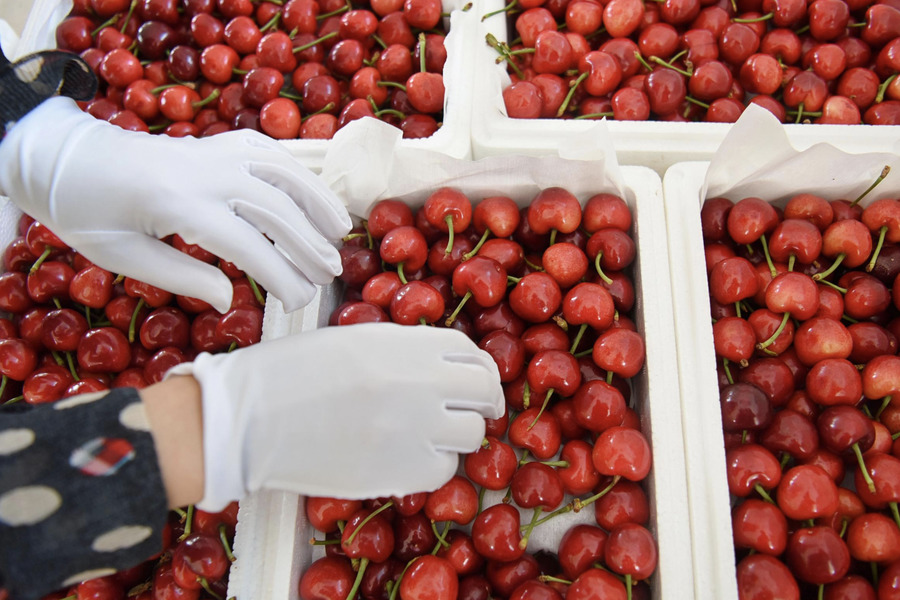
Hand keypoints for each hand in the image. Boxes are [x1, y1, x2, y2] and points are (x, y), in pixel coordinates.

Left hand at [0, 96, 351, 312]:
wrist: (70, 157)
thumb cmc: (91, 214)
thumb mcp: (123, 257)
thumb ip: (180, 278)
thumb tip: (231, 298)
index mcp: (179, 204)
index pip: (248, 246)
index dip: (282, 276)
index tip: (300, 302)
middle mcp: (206, 172)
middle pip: (276, 210)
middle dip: (309, 246)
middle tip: (329, 276)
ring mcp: (216, 151)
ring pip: (283, 174)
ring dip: (317, 203)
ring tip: (341, 233)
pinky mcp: (220, 141)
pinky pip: (271, 153)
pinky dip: (300, 174)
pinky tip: (315, 197)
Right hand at [165, 322, 504, 510]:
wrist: (247, 419)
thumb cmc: (288, 373)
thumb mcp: (352, 339)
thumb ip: (403, 349)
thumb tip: (443, 366)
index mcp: (405, 343)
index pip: (470, 353)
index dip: (478, 368)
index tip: (477, 381)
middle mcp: (421, 382)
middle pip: (484, 392)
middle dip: (485, 402)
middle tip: (477, 412)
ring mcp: (416, 429)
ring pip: (471, 435)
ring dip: (458, 435)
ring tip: (431, 437)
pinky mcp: (402, 472)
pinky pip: (442, 470)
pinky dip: (432, 465)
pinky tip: (407, 458)